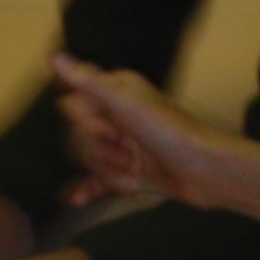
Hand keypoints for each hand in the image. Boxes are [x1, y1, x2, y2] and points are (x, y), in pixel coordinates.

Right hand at [52, 56, 259, 224]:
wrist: (204, 171)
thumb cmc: (170, 132)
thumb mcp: (126, 100)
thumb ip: (88, 80)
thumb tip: (55, 58)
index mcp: (115, 92)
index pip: (72, 106)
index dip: (86, 123)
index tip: (110, 128)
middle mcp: (115, 116)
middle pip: (78, 137)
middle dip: (99, 152)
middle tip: (126, 153)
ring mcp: (121, 146)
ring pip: (88, 161)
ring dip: (107, 172)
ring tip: (132, 176)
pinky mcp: (127, 172)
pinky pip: (95, 181)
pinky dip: (87, 190)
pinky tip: (75, 201)